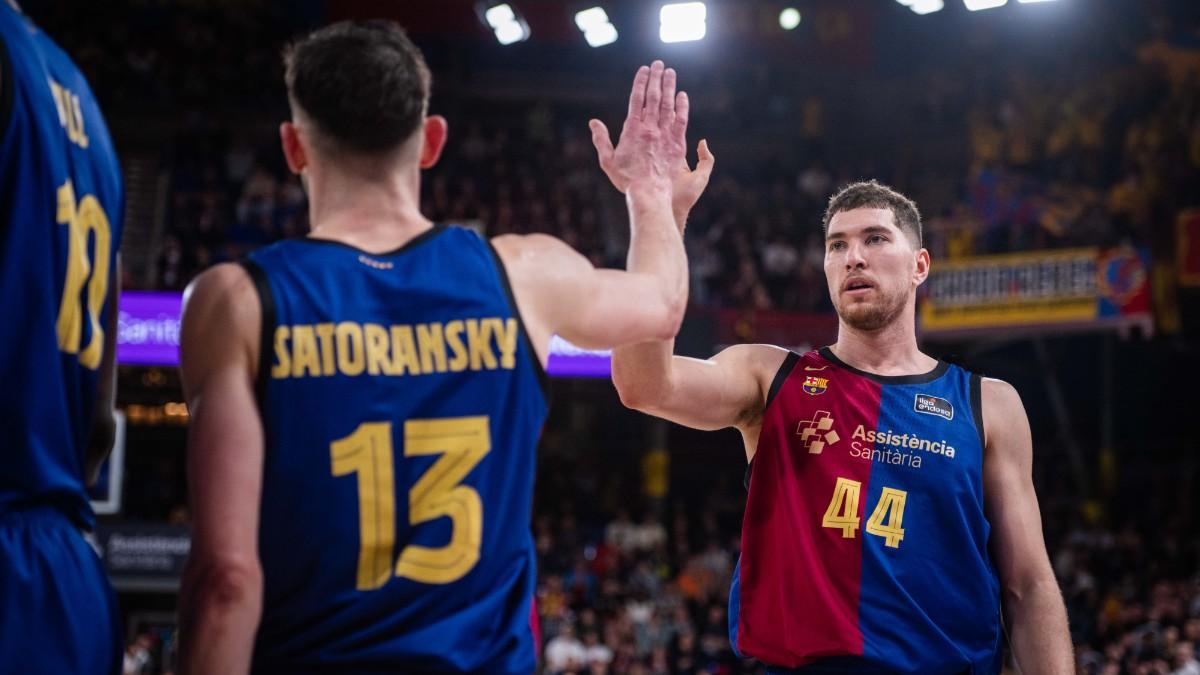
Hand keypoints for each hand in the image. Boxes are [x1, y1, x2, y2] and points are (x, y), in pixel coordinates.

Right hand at [591, 61, 714, 227]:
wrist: (649, 193)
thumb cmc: (626, 179)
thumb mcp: (607, 161)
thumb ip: (601, 140)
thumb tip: (593, 123)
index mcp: (632, 130)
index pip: (637, 100)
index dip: (640, 82)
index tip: (643, 69)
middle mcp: (650, 129)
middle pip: (653, 97)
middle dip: (656, 78)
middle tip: (658, 64)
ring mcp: (665, 135)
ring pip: (668, 105)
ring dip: (669, 86)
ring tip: (670, 72)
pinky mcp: (677, 144)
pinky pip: (681, 120)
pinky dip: (682, 107)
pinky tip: (682, 95)